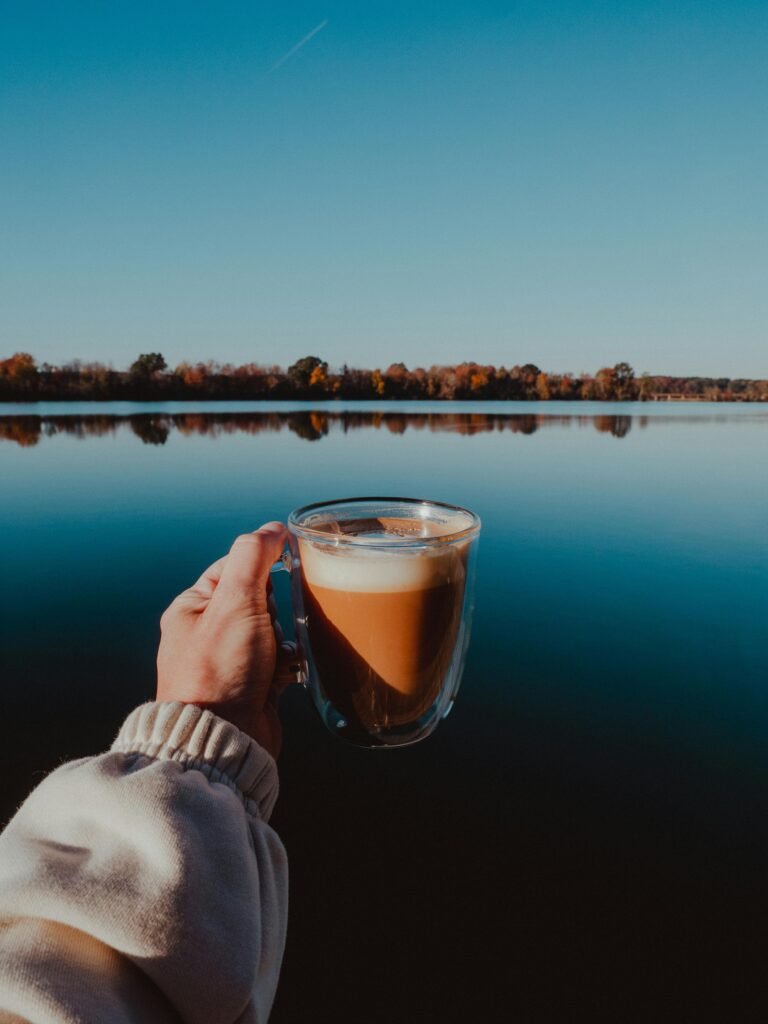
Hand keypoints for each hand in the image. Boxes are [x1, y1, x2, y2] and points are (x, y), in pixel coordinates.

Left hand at [156, 522, 296, 756]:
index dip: (263, 565)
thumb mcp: (235, 602)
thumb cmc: (219, 672)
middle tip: (270, 626)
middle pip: (260, 598)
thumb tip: (273, 528)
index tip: (286, 567)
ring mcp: (231, 661)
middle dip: (276, 609)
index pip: (235, 566)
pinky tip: (288, 672)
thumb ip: (253, 557)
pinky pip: (281, 661)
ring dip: (286, 638)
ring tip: (279, 653)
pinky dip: (289, 664)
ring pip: (274, 630)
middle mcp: (208, 633)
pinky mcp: (253, 686)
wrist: (223, 741)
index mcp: (193, 608)